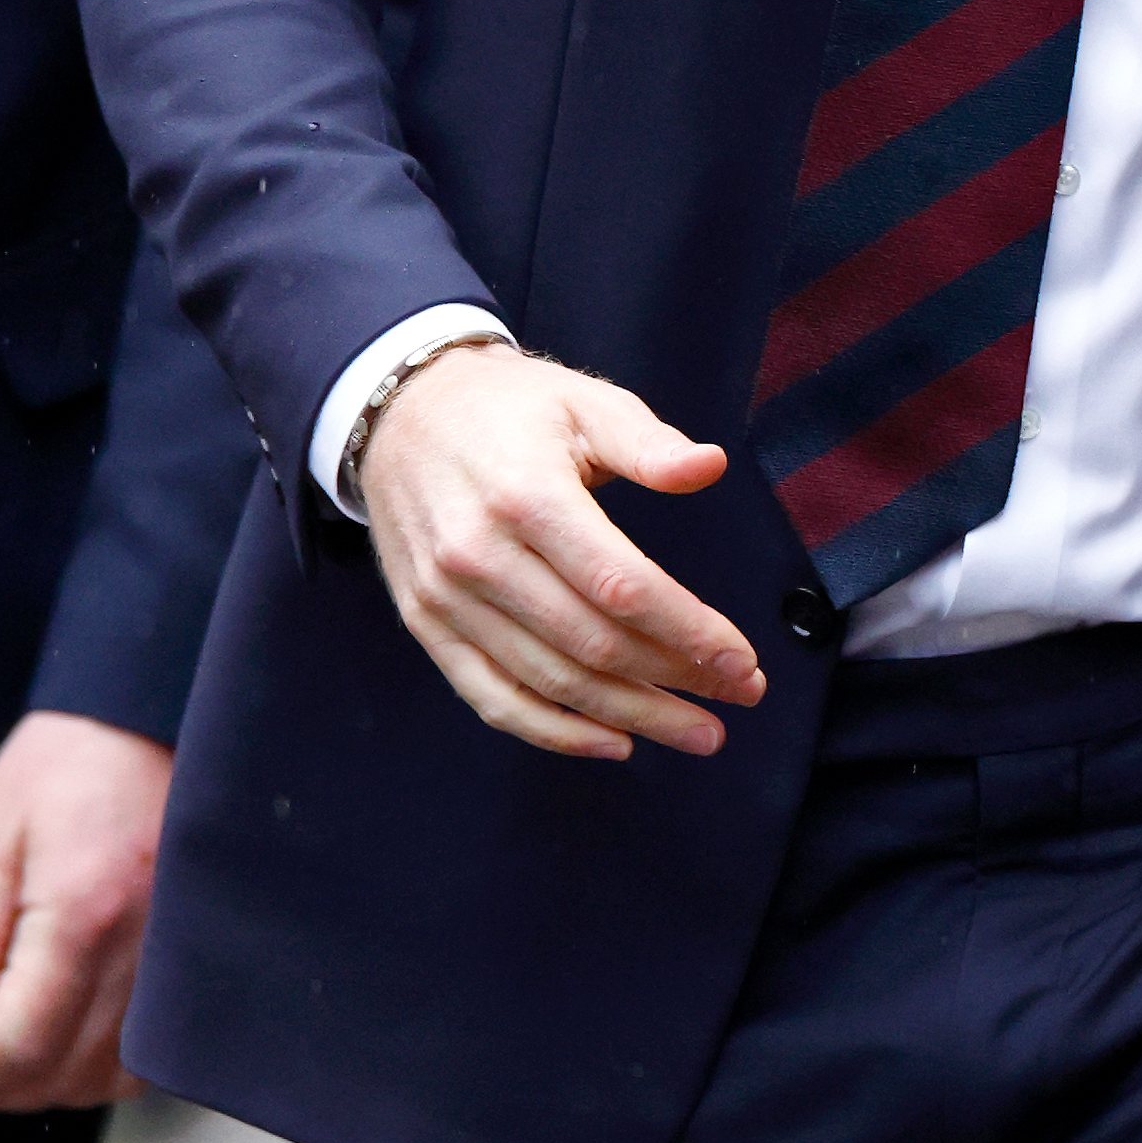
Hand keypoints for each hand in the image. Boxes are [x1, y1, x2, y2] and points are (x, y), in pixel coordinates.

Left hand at [0, 711, 172, 1111]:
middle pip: (69, 1070)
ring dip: (55, 1081)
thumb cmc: (76, 754)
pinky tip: (73, 1034)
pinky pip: (159, 1045)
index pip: (23, 1041)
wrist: (162, 705)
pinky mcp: (200, 949)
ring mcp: (182, 951)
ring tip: (12, 1050)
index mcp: (86, 909)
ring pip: (118, 1072)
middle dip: (1, 1086)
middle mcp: (146, 943)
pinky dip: (110, 1062)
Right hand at [358, 342, 765, 761]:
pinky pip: (492, 697)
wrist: (399, 414)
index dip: (688, 632)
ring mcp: (446, 597)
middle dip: (676, 680)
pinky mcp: (426, 623)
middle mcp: (480, 554)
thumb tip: (709, 466)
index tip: (742, 659)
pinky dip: (554, 733)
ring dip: (632, 716)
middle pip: (592, 645)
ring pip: (550, 682)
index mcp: (527, 494)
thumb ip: (647, 442)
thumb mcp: (583, 402)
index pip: (622, 586)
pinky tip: (612, 741)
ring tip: (697, 730)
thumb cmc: (508, 407)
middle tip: (739, 695)